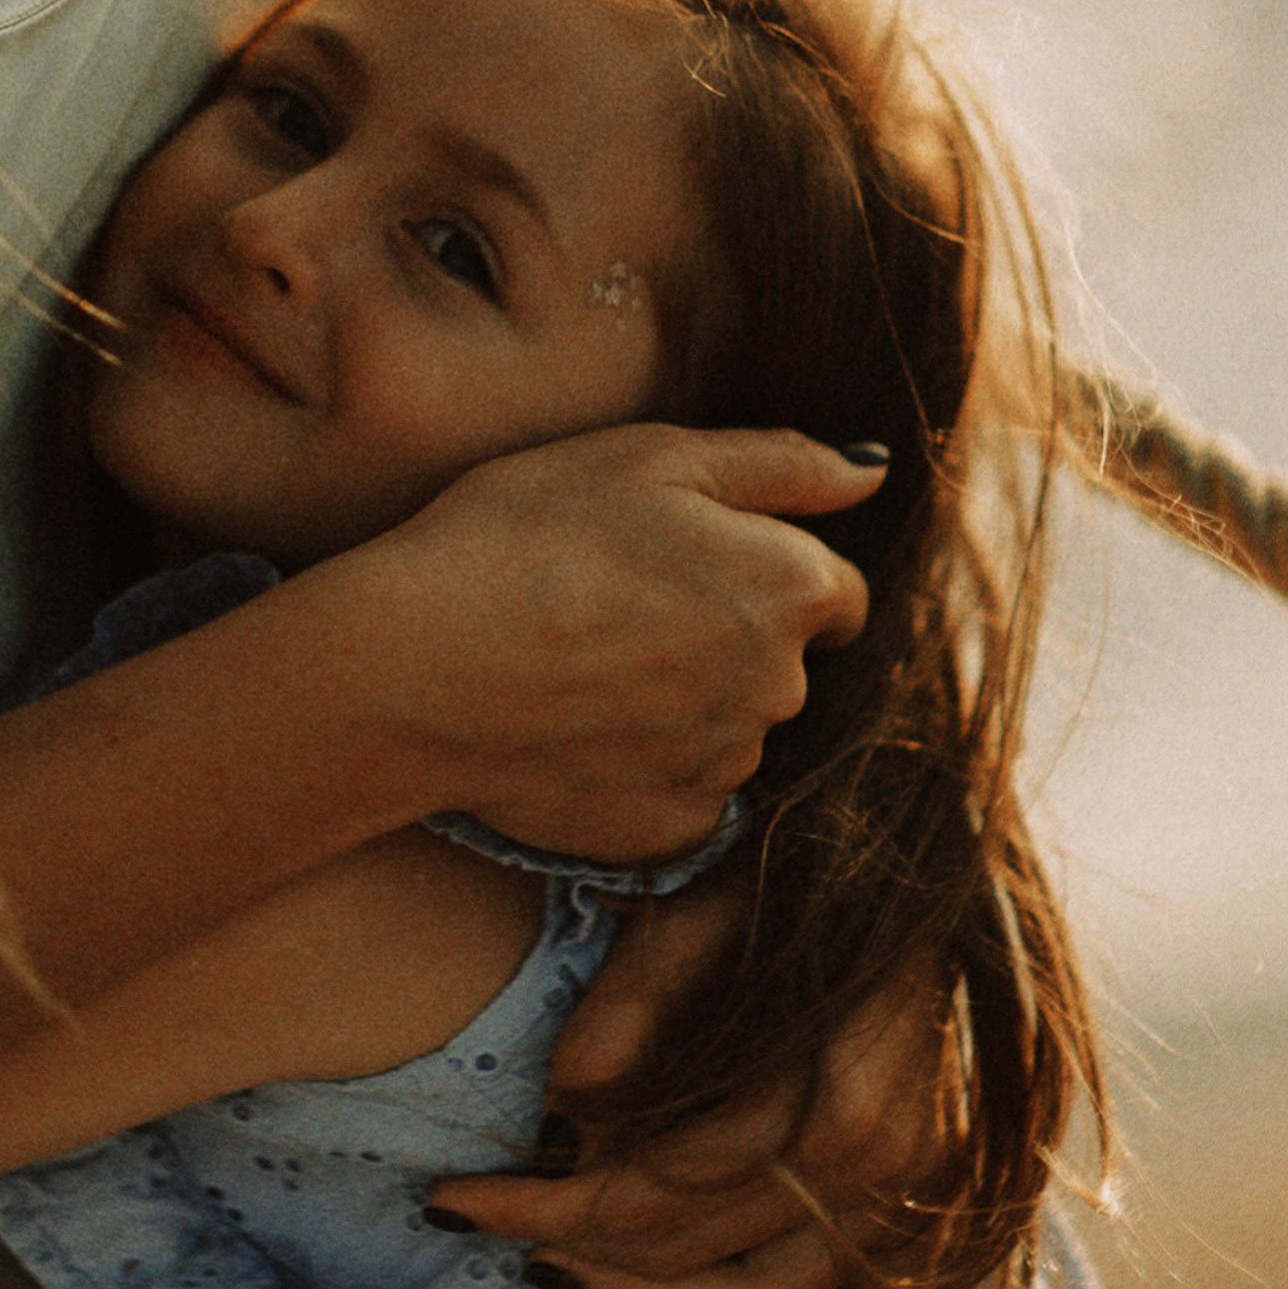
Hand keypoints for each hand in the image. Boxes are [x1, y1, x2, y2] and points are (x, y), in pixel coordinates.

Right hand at [333, 425, 875, 863]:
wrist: (414, 666)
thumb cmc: (523, 535)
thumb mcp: (647, 458)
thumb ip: (778, 463)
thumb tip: (873, 469)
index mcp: (787, 586)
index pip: (835, 590)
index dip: (767, 567)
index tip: (690, 560)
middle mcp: (778, 687)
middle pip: (782, 661)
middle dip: (725, 634)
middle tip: (616, 601)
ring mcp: (724, 767)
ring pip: (728, 726)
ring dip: (682, 700)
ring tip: (580, 662)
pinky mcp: (668, 830)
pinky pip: (680, 791)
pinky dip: (642, 763)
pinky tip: (571, 726)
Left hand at [427, 880, 957, 1288]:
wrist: (908, 883)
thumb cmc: (796, 886)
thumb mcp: (702, 908)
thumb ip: (635, 1002)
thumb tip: (563, 1117)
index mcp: (844, 1089)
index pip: (669, 1182)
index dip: (548, 1200)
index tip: (454, 1194)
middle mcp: (896, 1171)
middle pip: (700, 1247)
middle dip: (574, 1238)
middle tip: (485, 1217)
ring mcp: (922, 1212)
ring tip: (551, 1256)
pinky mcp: (928, 1231)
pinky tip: (668, 1279)